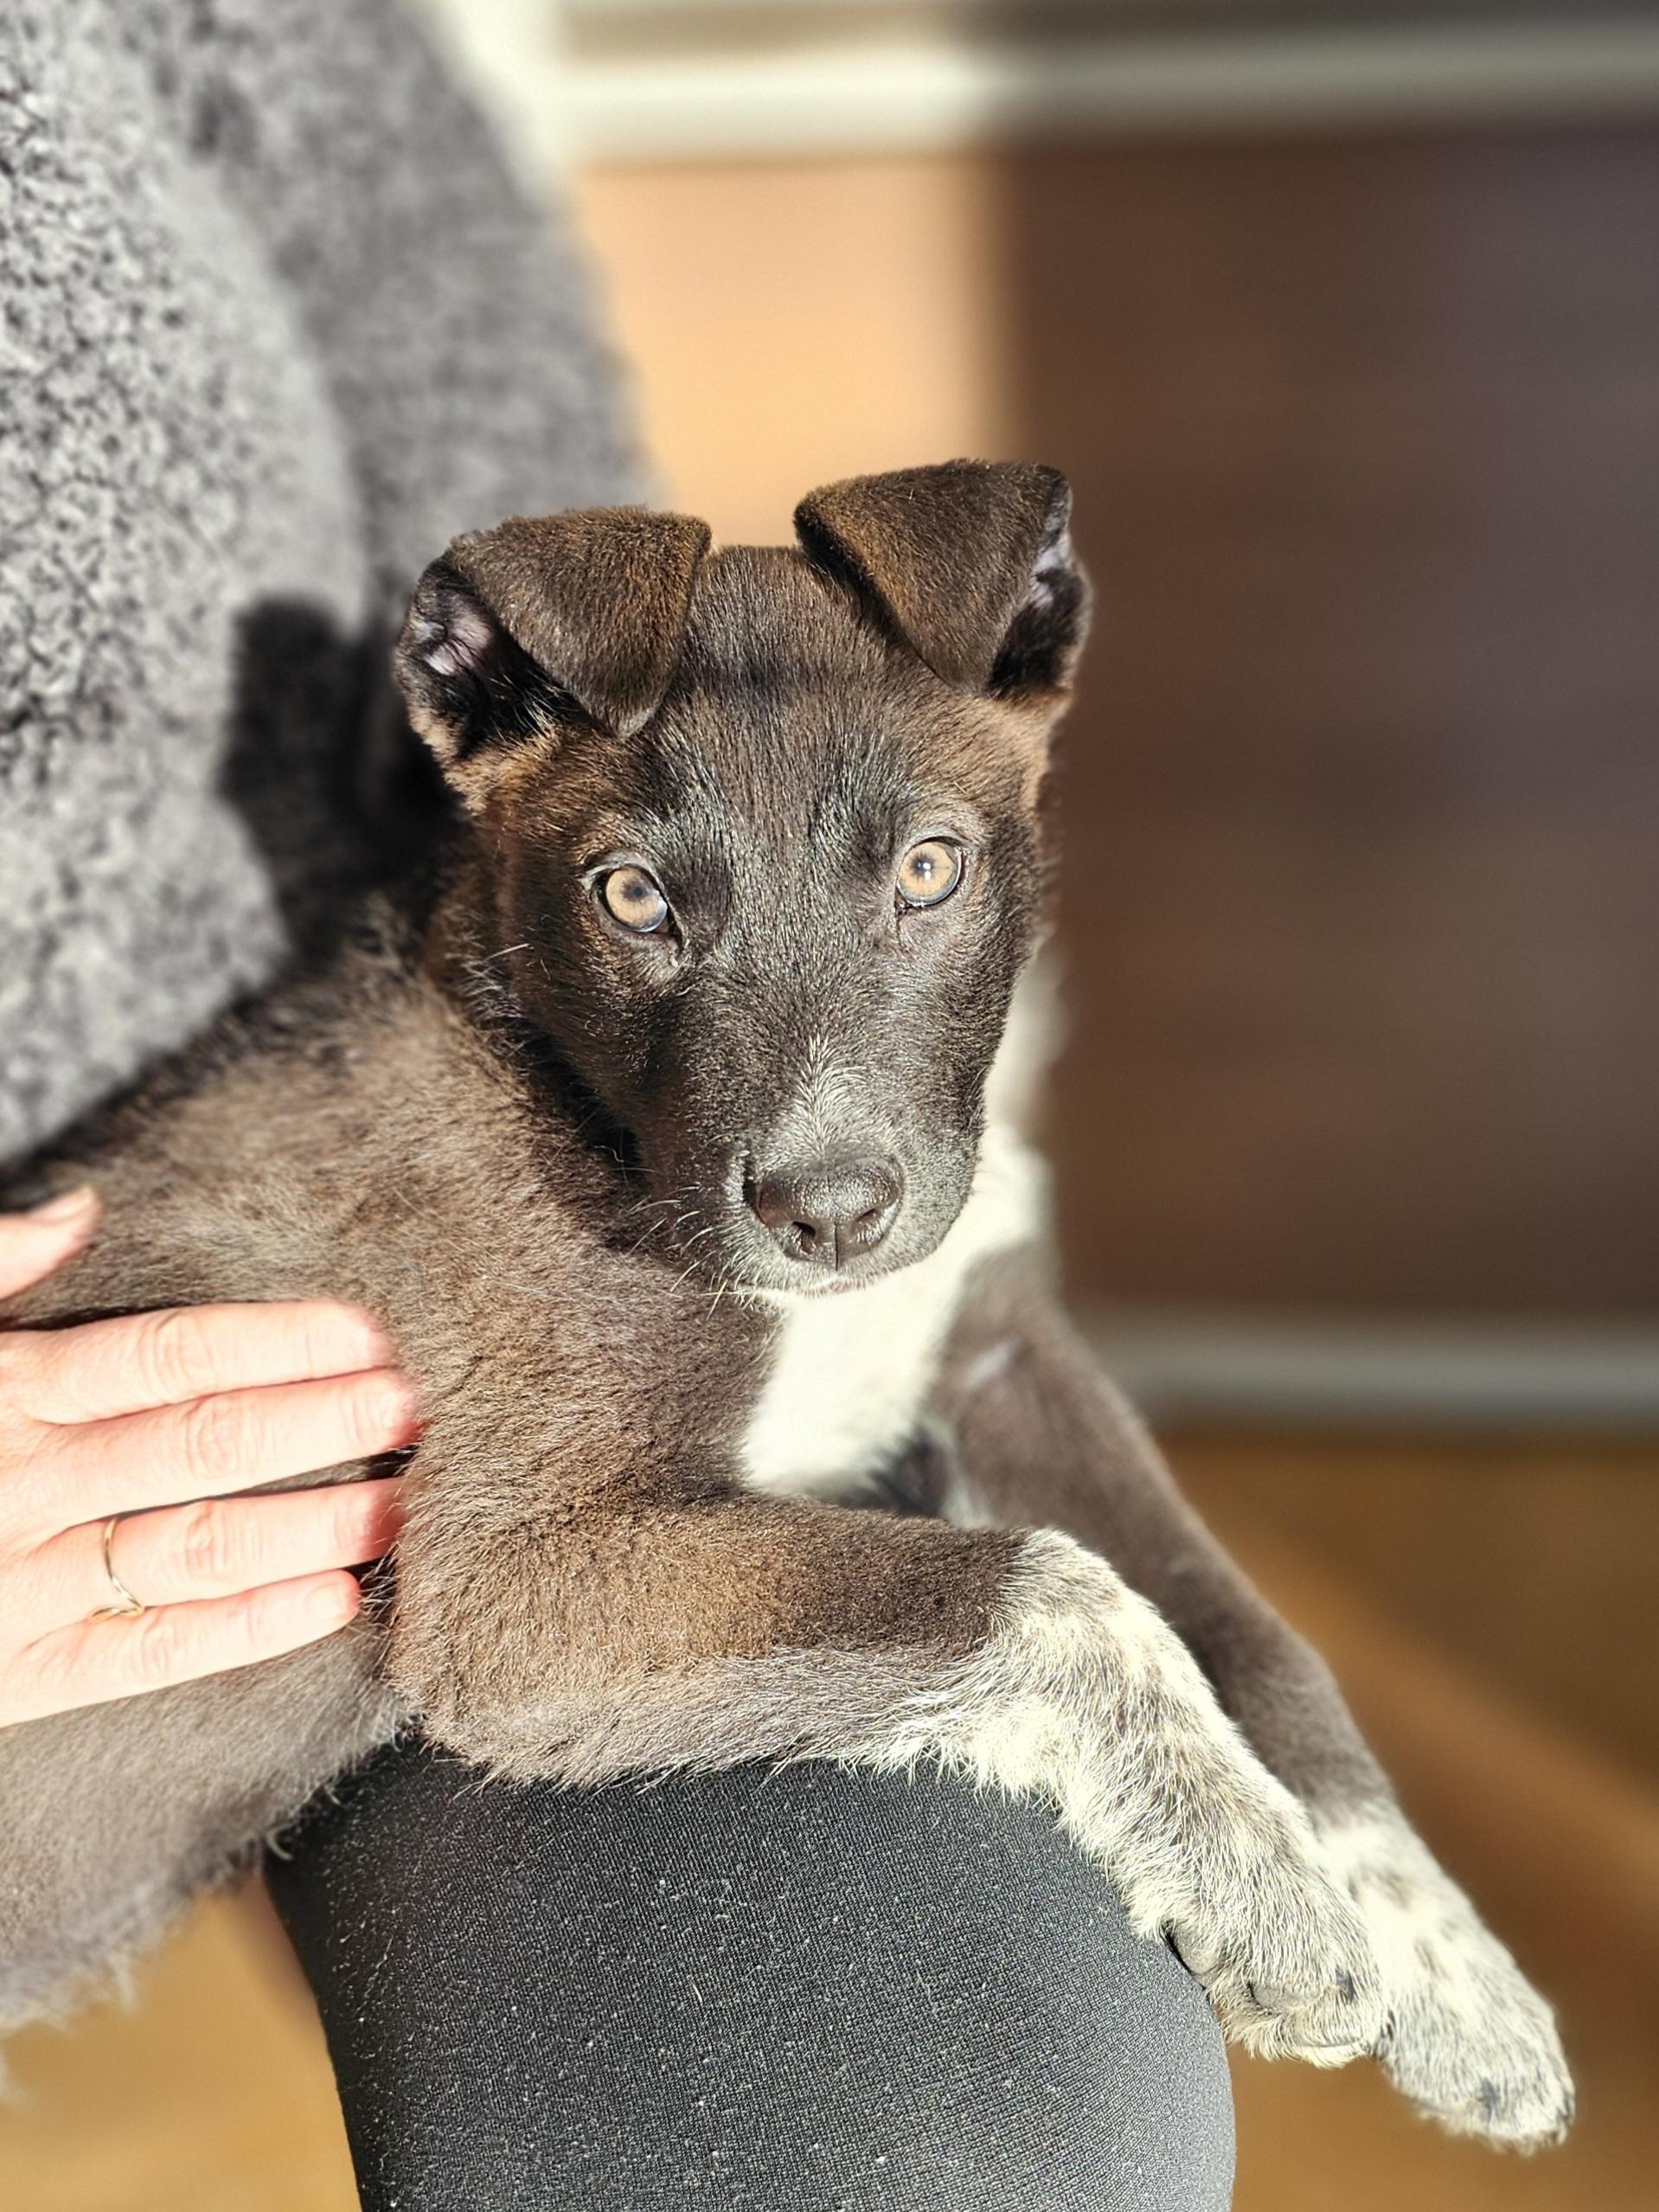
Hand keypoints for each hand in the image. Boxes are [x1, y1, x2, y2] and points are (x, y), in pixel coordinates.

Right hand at [0, 1189, 417, 1727]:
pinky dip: (243, 1630)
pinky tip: (332, 1603)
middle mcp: (21, 1482)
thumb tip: (80, 1208)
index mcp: (1, 1389)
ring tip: (402, 1504)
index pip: (163, 1355)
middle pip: (198, 1445)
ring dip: (309, 1525)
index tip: (369, 1330)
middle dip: (318, 1424)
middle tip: (419, 1406)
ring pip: (190, 1546)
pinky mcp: (21, 1671)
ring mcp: (20, 1582)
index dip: (273, 1342)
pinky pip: (143, 1652)